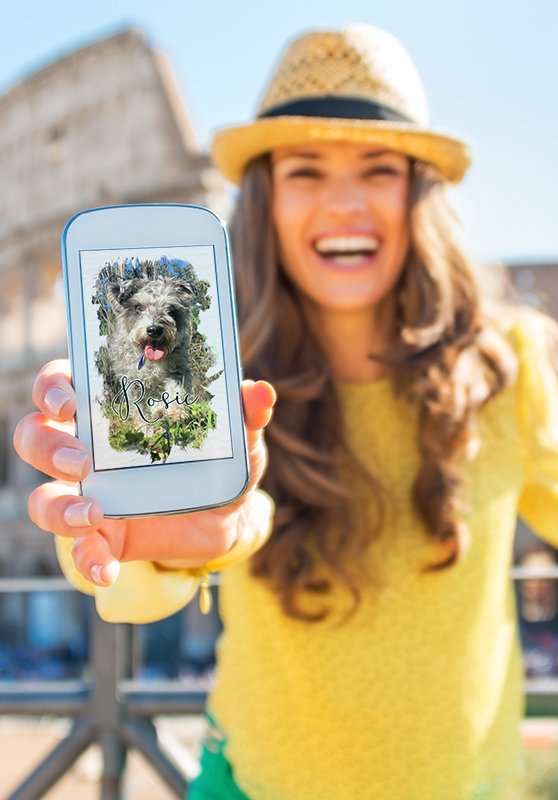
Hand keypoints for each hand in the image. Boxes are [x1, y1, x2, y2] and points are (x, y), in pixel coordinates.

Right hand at [13, 359, 275, 586]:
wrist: (229, 518)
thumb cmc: (220, 461)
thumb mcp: (237, 437)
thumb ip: (245, 415)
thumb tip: (260, 393)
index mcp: (113, 409)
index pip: (62, 384)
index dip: (53, 387)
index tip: (70, 399)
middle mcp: (90, 448)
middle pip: (35, 436)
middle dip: (46, 445)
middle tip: (81, 459)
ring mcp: (90, 494)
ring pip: (42, 498)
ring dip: (56, 507)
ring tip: (92, 514)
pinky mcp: (103, 536)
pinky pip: (77, 551)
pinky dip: (86, 560)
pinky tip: (106, 569)